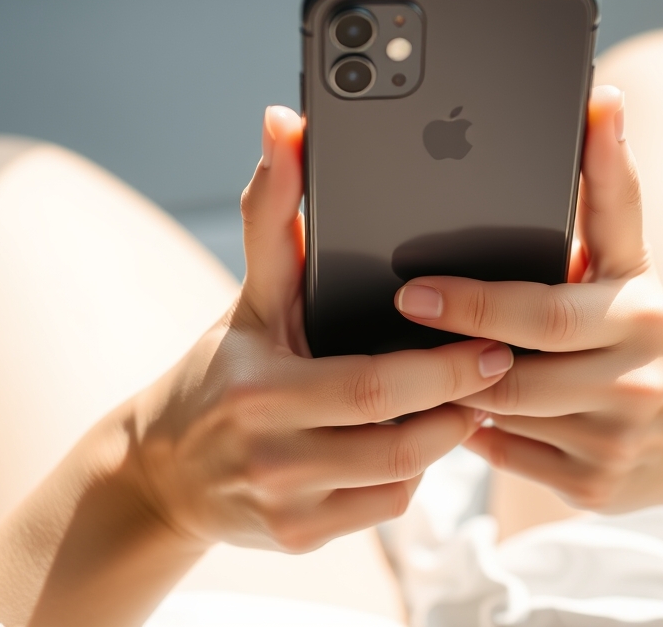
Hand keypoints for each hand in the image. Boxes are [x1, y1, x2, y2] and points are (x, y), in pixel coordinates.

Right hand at [132, 105, 512, 552]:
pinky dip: (411, 473)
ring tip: (467, 395)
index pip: (373, 387)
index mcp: (261, 391)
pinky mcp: (299, 539)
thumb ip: (273, 212)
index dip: (443, 370)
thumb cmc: (220, 368)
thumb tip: (283, 122)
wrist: (162, 467)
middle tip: (500, 367)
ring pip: (401, 476)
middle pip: (398, 439)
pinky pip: (383, 507)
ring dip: (444, 437)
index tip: (493, 343)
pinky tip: (418, 436)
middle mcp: (271, 456)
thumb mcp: (250, 294)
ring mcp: (285, 506)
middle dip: (460, 402)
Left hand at [393, 86, 662, 513]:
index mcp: (637, 317)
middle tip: (400, 325)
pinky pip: (507, 457)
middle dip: (451, 353)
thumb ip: (611, 185)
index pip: (540, 313)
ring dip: (456, 391)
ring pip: (501, 417)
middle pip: (511, 372)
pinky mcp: (593, 488)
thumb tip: (603, 98)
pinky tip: (461, 408)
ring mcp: (613, 443)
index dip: (470, 303)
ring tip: (425, 360)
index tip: (409, 290)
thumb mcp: (636, 261)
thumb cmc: (650, 332)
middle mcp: (630, 383)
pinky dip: (477, 433)